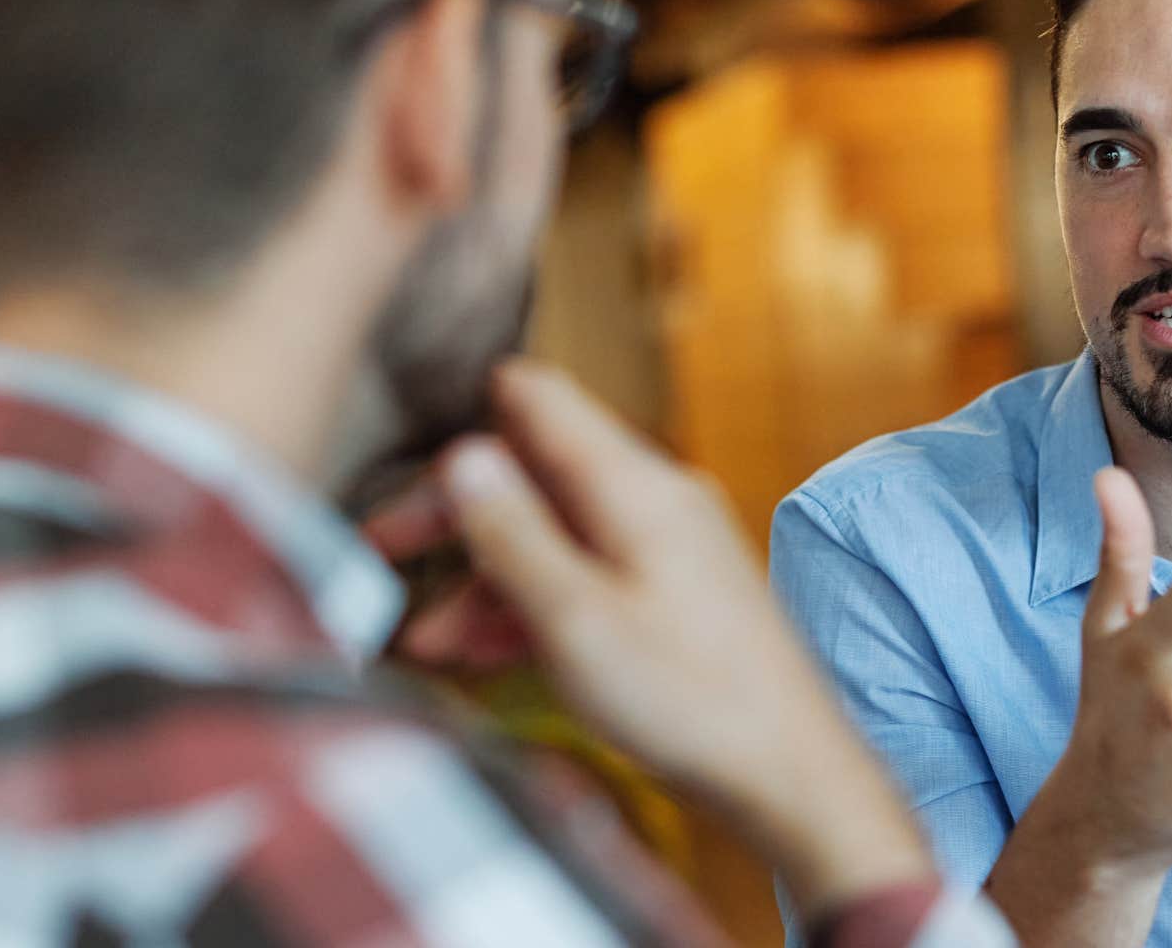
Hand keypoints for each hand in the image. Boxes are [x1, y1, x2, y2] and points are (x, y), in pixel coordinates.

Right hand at [393, 359, 933, 918]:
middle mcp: (658, 500)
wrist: (787, 770)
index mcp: (636, 487)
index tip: (403, 456)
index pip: (541, 401)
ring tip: (429, 641)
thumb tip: (464, 457)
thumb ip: (513, 534)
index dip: (468, 415)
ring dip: (489, 576)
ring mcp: (671, 546)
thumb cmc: (692, 702)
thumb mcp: (575, 619)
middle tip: (384, 548)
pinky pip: (590, 574)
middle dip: (459, 513)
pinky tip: (487, 651)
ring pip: (558, 533)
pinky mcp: (676, 592)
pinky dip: (536, 602)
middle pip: (538, 474)